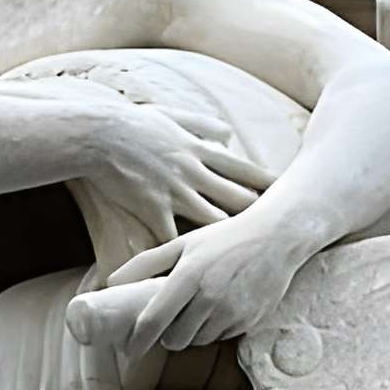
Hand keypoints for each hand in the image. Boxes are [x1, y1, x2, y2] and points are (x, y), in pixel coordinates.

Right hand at [4, 82, 274, 247]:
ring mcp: (174, 191)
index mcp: (200, 150)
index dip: (267, 183)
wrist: (99, 135)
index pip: (243, 169)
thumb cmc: (133, 124)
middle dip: (260, 216)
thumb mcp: (174, 118)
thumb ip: (202, 126)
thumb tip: (226, 134)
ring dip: (227, 241)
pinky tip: (191, 272)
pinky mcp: (151, 208)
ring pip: (211, 220)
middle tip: (282, 234)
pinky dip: (179, 256)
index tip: (289, 194)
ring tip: (248, 260)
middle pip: (236, 197)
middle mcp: (194, 172)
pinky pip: (171, 238)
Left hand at [68, 217, 303, 364]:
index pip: (154, 320)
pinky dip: (217, 328)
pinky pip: (224, 335)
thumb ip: (146, 263)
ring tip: (199, 310)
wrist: (278, 236)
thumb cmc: (226, 238)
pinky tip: (223, 307)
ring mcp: (234, 312)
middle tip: (171, 321)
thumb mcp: (185, 243)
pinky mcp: (252, 320)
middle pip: (176, 339)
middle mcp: (211, 297)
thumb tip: (111, 282)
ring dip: (193, 332)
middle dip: (168, 335)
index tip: (129, 350)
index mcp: (189, 276)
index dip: (138, 339)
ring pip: (200, 340)